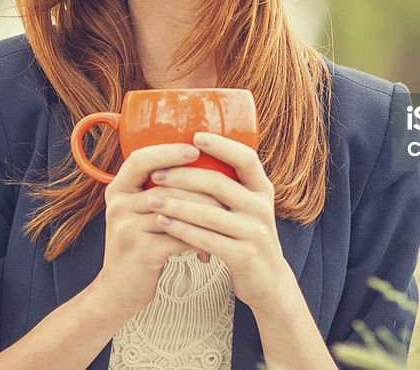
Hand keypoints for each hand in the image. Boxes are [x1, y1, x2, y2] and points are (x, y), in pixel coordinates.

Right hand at [91, 143, 218, 320]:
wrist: (118, 292)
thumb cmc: (140, 246)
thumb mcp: (141, 213)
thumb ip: (160, 191)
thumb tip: (202, 166)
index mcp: (118, 189)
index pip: (141, 158)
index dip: (168, 151)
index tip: (196, 148)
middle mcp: (118, 204)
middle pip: (166, 184)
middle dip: (201, 186)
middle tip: (228, 189)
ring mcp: (127, 227)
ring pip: (178, 210)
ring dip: (206, 214)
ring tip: (226, 218)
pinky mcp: (140, 251)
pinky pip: (180, 237)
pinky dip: (199, 241)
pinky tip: (210, 249)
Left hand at [147, 133, 297, 313]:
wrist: (269, 283)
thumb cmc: (248, 238)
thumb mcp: (248, 208)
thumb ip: (231, 186)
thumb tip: (195, 156)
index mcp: (262, 189)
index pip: (246, 158)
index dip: (222, 146)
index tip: (195, 136)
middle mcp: (261, 207)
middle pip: (220, 183)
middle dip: (184, 176)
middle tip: (157, 174)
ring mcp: (255, 232)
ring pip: (209, 213)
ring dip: (177, 205)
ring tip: (151, 200)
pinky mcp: (244, 256)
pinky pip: (207, 239)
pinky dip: (181, 230)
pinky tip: (163, 223)